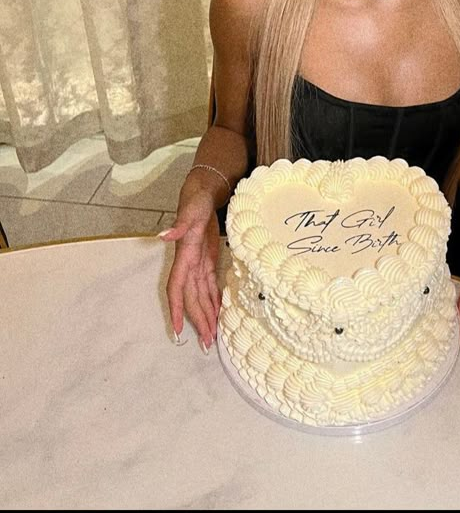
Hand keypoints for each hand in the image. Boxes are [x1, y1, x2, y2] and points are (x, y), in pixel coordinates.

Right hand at [160, 203, 221, 351]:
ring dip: (206, 317)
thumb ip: (179, 225)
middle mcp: (189, 265)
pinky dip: (214, 302)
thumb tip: (162, 235)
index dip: (177, 309)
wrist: (203, 193)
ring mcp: (198, 265)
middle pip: (191, 299)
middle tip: (206, 345)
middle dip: (198, 321)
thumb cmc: (196, 201)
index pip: (177, 288)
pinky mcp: (207, 262)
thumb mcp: (191, 210)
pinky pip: (209, 287)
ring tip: (212, 338)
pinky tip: (218, 316)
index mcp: (184, 256)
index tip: (179, 331)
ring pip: (200, 297)